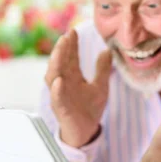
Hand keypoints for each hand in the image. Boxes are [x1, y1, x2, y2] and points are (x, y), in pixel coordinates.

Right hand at [44, 29, 111, 147]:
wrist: (87, 131)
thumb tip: (107, 50)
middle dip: (61, 50)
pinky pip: (56, 99)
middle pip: (59, 63)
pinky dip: (56, 91)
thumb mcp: (101, 86)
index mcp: (72, 76)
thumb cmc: (90, 108)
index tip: (73, 31)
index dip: (71, 44)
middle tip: (65, 37)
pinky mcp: (61, 109)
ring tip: (59, 51)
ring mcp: (60, 95)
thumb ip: (102, 69)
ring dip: (55, 64)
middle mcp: (64, 83)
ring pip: (53, 77)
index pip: (69, 57)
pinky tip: (59, 81)